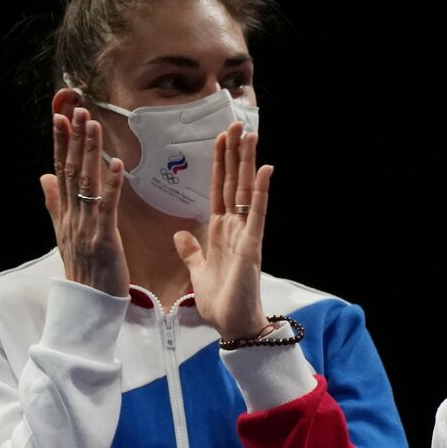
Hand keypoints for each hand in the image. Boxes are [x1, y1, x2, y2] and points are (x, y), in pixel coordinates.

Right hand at [40, 107, 128, 296]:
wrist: (88, 305)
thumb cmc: (84, 270)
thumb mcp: (64, 233)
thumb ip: (54, 204)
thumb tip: (44, 177)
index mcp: (64, 214)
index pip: (60, 171)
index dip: (59, 144)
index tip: (59, 117)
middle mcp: (71, 216)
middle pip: (70, 171)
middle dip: (73, 139)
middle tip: (77, 110)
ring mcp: (85, 226)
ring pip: (86, 183)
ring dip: (90, 153)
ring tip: (93, 125)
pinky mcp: (103, 238)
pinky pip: (107, 207)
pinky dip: (111, 185)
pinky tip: (116, 164)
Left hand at [172, 122, 272, 340]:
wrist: (232, 324)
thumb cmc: (220, 301)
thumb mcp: (197, 270)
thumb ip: (190, 251)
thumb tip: (181, 234)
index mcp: (220, 231)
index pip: (219, 188)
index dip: (219, 163)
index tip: (221, 138)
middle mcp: (235, 227)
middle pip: (234, 181)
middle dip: (234, 153)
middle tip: (236, 123)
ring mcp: (245, 233)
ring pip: (245, 190)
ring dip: (247, 162)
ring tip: (250, 134)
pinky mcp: (252, 244)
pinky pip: (257, 213)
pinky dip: (261, 191)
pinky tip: (265, 169)